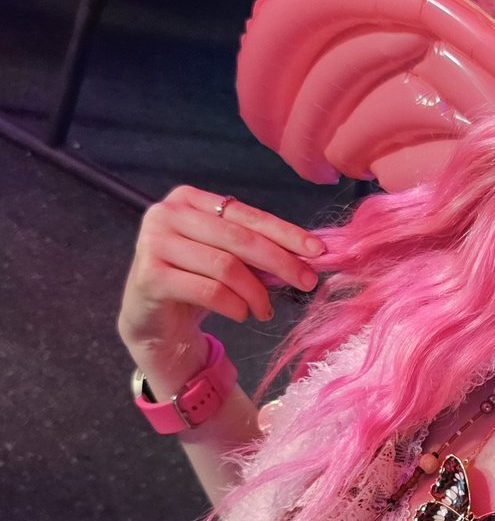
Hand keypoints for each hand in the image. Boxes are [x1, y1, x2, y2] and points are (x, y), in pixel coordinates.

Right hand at [118, 186, 325, 370]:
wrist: (155, 320)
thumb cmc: (196, 282)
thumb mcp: (228, 257)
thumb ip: (258, 248)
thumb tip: (310, 252)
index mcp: (189, 199)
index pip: (247, 215)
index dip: (286, 233)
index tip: (319, 251)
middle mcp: (167, 214)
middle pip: (239, 238)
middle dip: (281, 262)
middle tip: (307, 283)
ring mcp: (153, 243)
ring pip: (226, 266)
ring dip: (256, 293)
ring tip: (265, 310)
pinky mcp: (150, 277)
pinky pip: (209, 291)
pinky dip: (234, 306)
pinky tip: (241, 314)